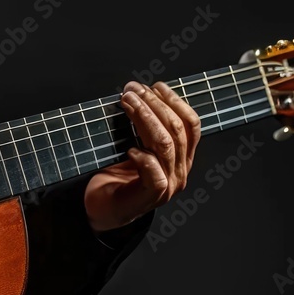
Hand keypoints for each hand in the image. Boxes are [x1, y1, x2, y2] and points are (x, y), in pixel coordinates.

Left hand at [84, 82, 200, 232]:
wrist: (103, 208)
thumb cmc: (117, 175)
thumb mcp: (136, 144)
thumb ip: (144, 126)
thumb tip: (138, 92)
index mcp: (183, 156)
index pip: (191, 124)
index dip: (175, 101)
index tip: (154, 85)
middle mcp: (180, 170)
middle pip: (176, 130)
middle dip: (153, 104)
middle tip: (132, 91)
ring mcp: (169, 185)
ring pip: (165, 145)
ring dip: (145, 119)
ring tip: (127, 104)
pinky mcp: (152, 196)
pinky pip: (154, 173)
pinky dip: (143, 158)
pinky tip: (129, 149)